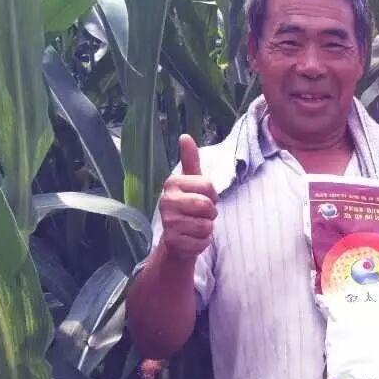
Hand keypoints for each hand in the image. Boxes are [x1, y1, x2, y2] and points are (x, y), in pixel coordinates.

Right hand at [158, 135, 218, 262]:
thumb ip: (190, 160)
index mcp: (172, 183)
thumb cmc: (189, 207)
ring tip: (195, 226)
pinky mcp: (173, 241)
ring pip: (206, 225)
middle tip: (200, 215)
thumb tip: (185, 136)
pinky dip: (203, 242)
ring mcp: (168, 222)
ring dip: (207, 228)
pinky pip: (202, 241)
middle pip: (207, 205)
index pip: (208, 186)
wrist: (177, 239)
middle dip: (211, 213)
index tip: (204, 199)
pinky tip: (192, 239)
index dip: (213, 196)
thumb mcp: (191, 182)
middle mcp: (166, 200)